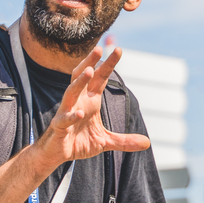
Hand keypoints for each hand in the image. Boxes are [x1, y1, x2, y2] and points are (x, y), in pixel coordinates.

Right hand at [37, 41, 150, 163]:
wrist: (56, 155)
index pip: (100, 78)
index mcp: (90, 101)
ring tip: (89, 71)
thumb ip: (124, 141)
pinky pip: (64, 119)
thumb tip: (147, 143)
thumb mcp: (105, 141)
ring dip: (79, 82)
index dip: (108, 64)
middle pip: (83, 77)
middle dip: (90, 62)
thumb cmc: (78, 142)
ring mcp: (66, 112)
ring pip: (71, 92)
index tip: (119, 49)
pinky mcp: (59, 126)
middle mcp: (78, 101)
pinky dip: (71, 116)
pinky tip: (78, 113)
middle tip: (100, 48)